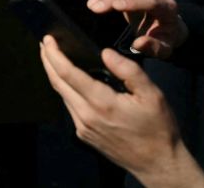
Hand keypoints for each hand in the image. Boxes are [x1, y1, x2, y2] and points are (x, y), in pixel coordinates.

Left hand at [40, 38, 203, 186]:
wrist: (158, 164)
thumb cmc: (158, 129)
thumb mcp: (152, 94)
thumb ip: (128, 70)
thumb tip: (105, 52)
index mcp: (101, 103)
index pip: (67, 73)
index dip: (54, 54)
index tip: (48, 39)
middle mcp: (86, 115)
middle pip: (57, 83)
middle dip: (47, 60)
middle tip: (45, 43)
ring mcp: (82, 127)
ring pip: (62, 95)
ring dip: (55, 75)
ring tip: (54, 58)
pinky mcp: (83, 135)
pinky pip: (70, 107)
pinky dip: (66, 90)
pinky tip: (70, 82)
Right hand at [87, 0, 188, 58]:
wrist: (163, 23)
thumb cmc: (161, 37)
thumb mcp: (163, 49)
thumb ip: (153, 47)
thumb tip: (138, 43)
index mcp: (168, 7)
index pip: (151, 0)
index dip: (133, 2)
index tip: (115, 6)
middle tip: (94, 8)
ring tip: (92, 5)